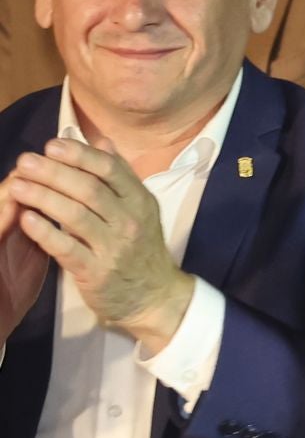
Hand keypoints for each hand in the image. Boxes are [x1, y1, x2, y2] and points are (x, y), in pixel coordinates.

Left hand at [7, 138, 194, 350]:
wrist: (154, 296)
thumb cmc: (141, 247)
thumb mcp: (140, 208)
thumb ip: (120, 175)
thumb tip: (102, 141)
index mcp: (140, 201)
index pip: (110, 170)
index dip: (79, 155)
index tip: (52, 144)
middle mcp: (130, 221)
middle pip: (89, 189)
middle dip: (54, 172)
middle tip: (25, 160)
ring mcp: (114, 247)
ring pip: (75, 216)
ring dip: (43, 197)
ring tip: (16, 185)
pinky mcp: (96, 272)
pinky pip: (67, 248)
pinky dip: (44, 232)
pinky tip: (26, 219)